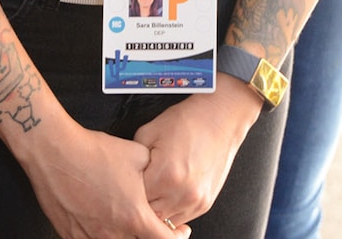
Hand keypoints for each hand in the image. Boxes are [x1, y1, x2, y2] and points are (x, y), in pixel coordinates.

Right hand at [21, 120, 181, 238]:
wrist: (55, 151)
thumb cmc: (92, 152)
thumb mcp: (137, 154)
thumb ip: (156, 173)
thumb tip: (164, 179)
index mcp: (134, 216)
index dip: (178, 236)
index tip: (178, 231)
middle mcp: (114, 232)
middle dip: (150, 235)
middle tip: (153, 225)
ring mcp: (91, 237)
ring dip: (127, 235)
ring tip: (126, 220)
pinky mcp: (72, 235)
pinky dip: (103, 236)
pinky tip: (104, 224)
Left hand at [133, 80, 263, 226]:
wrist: (219, 120)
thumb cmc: (187, 122)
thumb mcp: (149, 133)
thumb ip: (133, 159)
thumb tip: (125, 175)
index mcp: (165, 174)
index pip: (135, 199)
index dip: (126, 193)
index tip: (123, 187)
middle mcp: (182, 192)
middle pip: (149, 215)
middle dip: (140, 205)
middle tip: (135, 192)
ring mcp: (195, 201)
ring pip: (165, 222)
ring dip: (156, 211)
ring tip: (151, 194)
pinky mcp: (204, 204)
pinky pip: (181, 218)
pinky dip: (171, 210)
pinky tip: (166, 195)